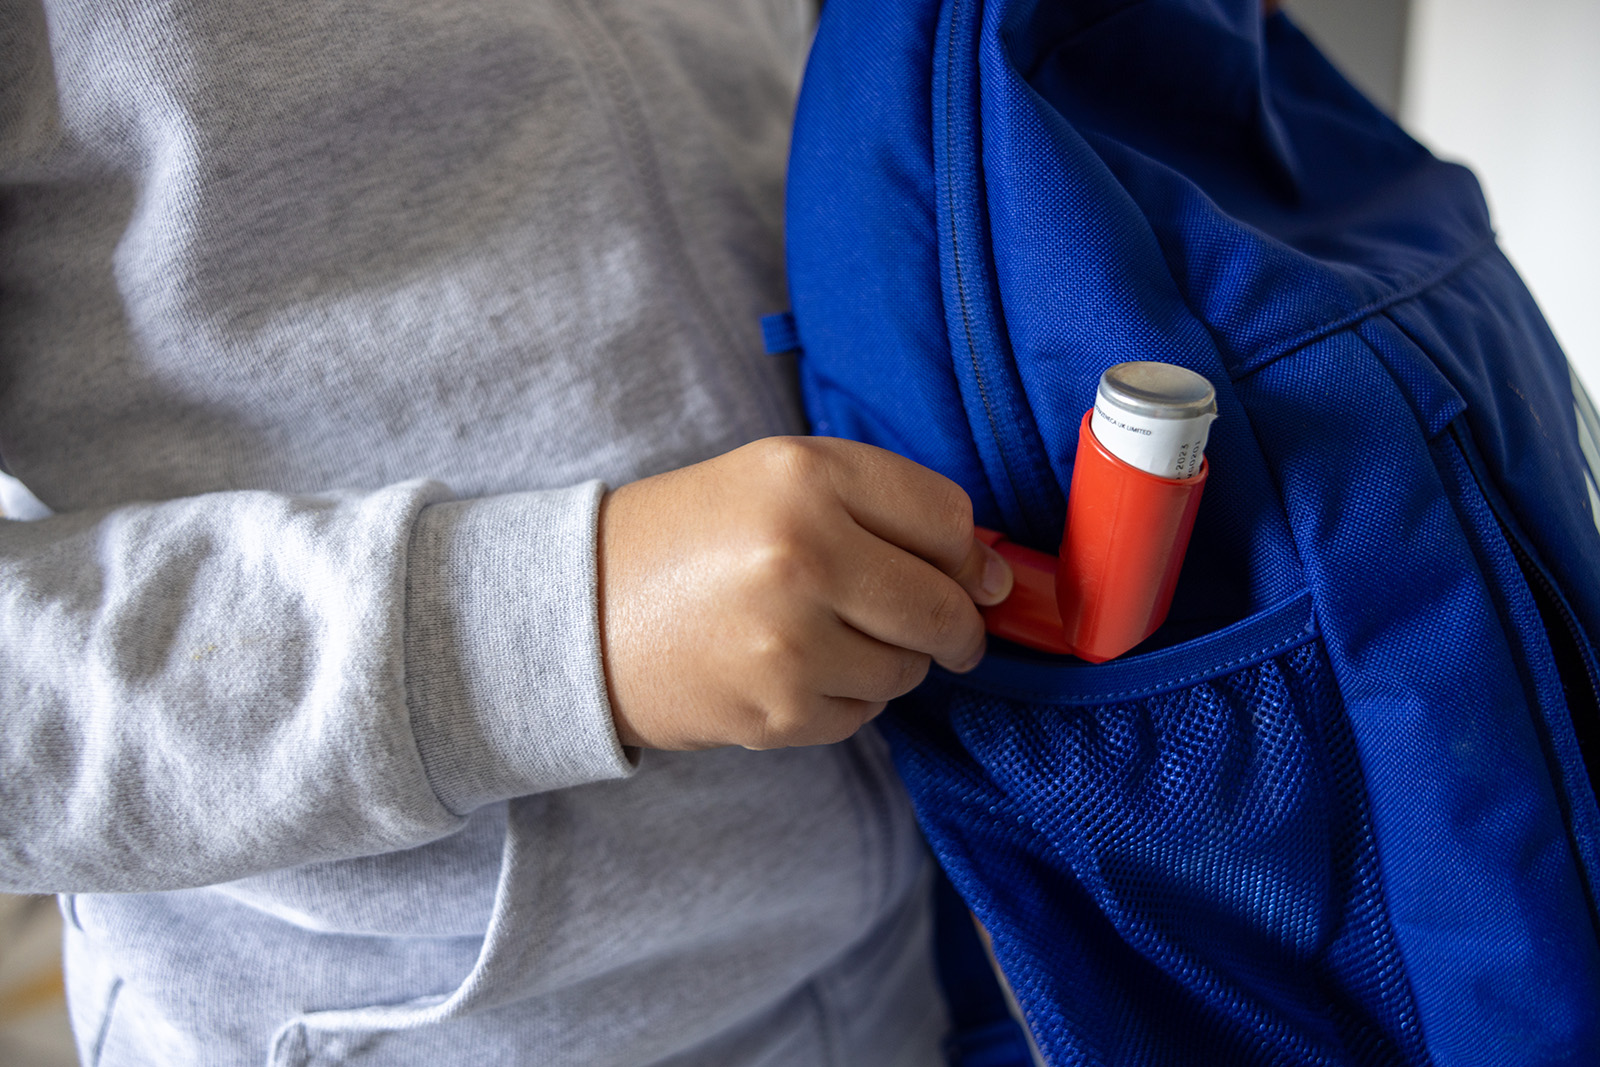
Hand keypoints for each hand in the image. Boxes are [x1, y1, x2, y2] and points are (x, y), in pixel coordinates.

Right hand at [597, 437, 1013, 750]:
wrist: (579, 613)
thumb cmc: (689, 537)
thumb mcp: (776, 480)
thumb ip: (885, 505)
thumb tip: (995, 579)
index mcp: (803, 478)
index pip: (948, 518)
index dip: (967, 550)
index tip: (966, 567)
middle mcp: (802, 555)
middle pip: (944, 605)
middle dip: (957, 622)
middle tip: (944, 623)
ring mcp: (791, 643)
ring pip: (909, 668)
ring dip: (892, 657)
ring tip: (828, 632)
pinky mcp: (780, 712)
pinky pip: (865, 712)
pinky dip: (847, 695)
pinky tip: (794, 667)